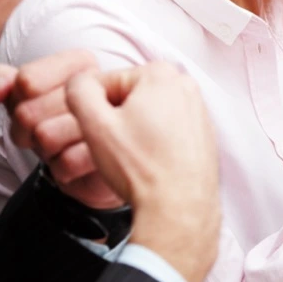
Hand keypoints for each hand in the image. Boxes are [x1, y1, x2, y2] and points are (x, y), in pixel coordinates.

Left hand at [0, 51, 121, 209]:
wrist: (90, 156)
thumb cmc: (56, 118)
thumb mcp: (25, 93)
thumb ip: (0, 79)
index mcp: (81, 64)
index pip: (25, 80)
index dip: (15, 100)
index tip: (30, 102)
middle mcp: (102, 85)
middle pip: (28, 112)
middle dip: (25, 129)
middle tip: (43, 129)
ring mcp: (113, 118)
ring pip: (46, 137)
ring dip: (45, 149)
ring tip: (60, 144)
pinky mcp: (116, 151)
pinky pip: (67, 162)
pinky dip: (62, 167)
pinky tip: (73, 159)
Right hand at [66, 62, 220, 281]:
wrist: (179, 207)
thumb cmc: (142, 168)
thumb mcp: (96, 124)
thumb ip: (80, 92)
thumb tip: (79, 83)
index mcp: (161, 74)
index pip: (107, 82)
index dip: (92, 109)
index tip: (96, 131)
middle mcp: (186, 86)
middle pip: (130, 97)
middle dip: (116, 120)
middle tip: (115, 147)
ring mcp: (198, 110)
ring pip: (149, 115)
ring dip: (135, 132)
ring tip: (134, 159)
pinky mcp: (203, 134)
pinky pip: (168, 131)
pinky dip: (155, 144)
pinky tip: (150, 164)